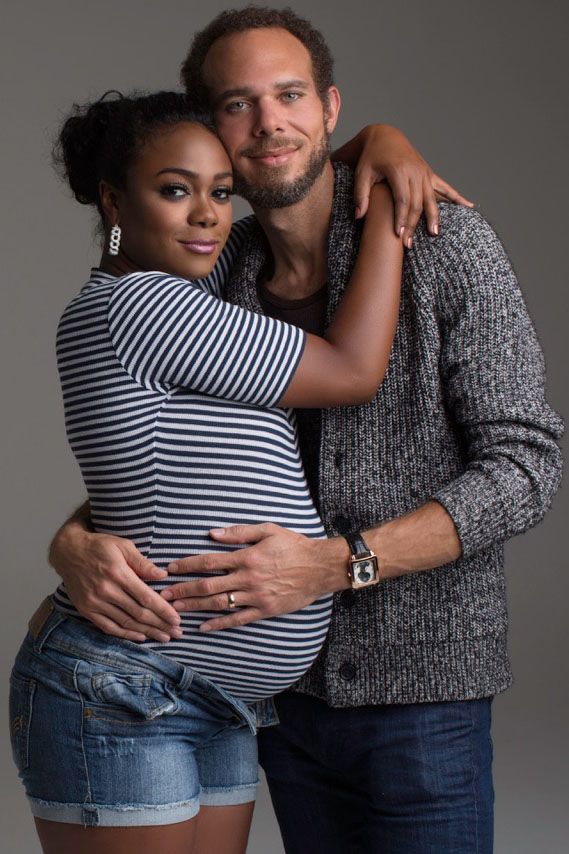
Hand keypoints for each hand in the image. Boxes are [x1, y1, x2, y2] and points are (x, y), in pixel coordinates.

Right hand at [51, 528, 181, 641]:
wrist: (68, 551)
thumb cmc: (100, 546)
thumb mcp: (123, 545)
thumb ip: (142, 563)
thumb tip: (162, 575)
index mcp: (118, 573)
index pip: (146, 597)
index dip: (164, 610)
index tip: (177, 619)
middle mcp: (106, 590)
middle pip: (138, 613)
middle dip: (160, 625)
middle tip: (177, 633)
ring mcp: (95, 602)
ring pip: (126, 623)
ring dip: (147, 632)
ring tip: (163, 637)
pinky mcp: (86, 610)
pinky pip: (108, 627)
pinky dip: (125, 634)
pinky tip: (140, 637)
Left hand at [161, 523, 349, 631]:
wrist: (320, 567)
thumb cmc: (294, 545)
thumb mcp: (268, 530)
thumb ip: (239, 533)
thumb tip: (212, 533)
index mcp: (247, 557)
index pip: (209, 561)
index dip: (187, 566)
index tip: (170, 569)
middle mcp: (248, 578)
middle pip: (208, 586)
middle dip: (183, 590)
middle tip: (163, 595)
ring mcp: (256, 596)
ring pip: (219, 604)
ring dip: (195, 607)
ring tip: (175, 611)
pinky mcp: (265, 610)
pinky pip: (238, 619)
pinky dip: (219, 624)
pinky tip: (203, 627)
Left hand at [333, 124, 473, 245]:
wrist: (385, 136)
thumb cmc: (371, 157)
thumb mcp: (361, 173)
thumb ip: (360, 195)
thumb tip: (359, 217)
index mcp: (399, 170)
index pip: (402, 199)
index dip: (401, 218)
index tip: (398, 235)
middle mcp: (415, 171)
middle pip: (417, 203)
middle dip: (413, 225)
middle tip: (407, 245)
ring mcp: (424, 173)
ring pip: (431, 199)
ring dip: (433, 217)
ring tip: (434, 234)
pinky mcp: (429, 174)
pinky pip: (445, 187)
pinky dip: (457, 197)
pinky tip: (470, 206)